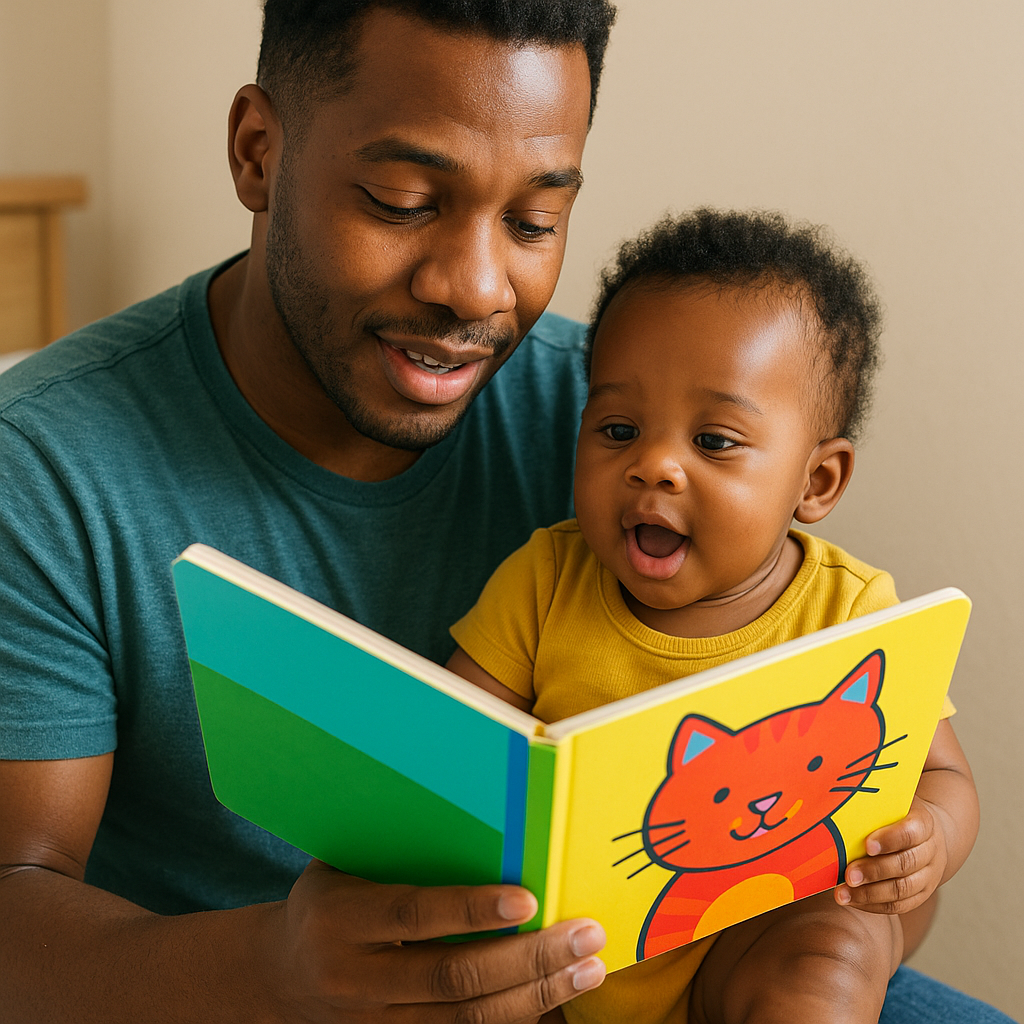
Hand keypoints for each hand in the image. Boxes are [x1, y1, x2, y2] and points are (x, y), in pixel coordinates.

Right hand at [265, 860, 605, 1022]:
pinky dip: (515, 1020)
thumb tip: (480, 810)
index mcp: (340, 919)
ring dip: (536, 994)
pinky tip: (555, 996)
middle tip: (586, 934)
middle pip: (453, 977)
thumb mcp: (344, 866)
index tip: (530, 898)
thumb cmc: (328, 901)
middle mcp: (355, 978)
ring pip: (467, 1021)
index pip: (414, 914)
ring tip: (588, 968)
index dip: (472, 910)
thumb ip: (398, 851)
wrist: (278, 978)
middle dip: (528, 958)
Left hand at [835, 796, 947, 914]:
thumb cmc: (898, 815)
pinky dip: (874, 905)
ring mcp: (929, 876)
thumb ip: (872, 806)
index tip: (866, 845)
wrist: (929, 835)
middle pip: (905, 864)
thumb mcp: (891, 804)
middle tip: (848, 875)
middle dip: (874, 871)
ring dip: (870, 894)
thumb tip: (836, 799)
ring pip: (902, 890)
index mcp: (924, 824)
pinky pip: (899, 906)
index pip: (910, 833)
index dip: (889, 840)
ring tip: (842, 894)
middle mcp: (930, 852)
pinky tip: (852, 900)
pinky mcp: (921, 895)